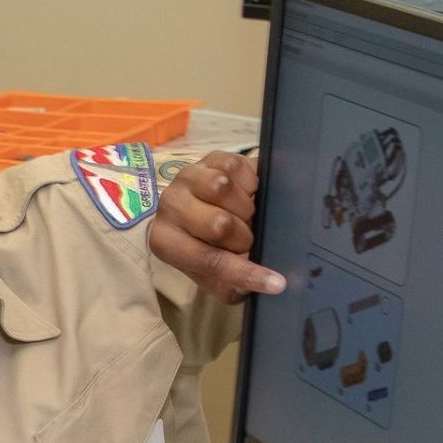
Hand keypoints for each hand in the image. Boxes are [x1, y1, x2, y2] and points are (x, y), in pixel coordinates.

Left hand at [149, 151, 286, 302]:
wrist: (205, 205)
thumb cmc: (208, 244)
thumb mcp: (214, 273)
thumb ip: (232, 285)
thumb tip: (266, 284)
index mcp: (165, 241)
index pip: (208, 261)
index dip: (246, 273)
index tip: (277, 283)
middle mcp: (169, 206)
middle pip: (219, 224)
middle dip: (242, 237)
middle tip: (246, 239)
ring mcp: (186, 177)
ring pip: (224, 190)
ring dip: (245, 207)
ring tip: (244, 215)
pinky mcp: (207, 157)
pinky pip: (235, 166)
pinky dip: (249, 182)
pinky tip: (246, 193)